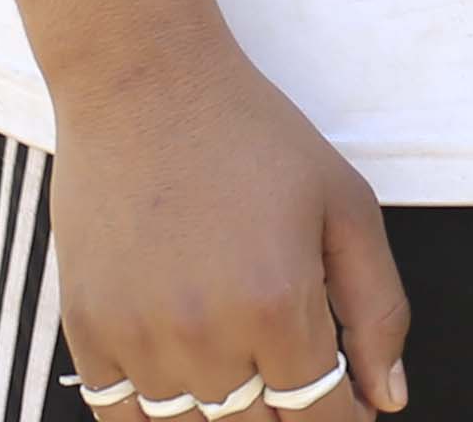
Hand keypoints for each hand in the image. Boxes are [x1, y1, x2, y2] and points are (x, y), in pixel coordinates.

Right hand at [45, 37, 409, 417]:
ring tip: (242, 365)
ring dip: (224, 412)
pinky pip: (120, 416)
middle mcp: (204, 335)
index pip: (318, 415)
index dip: (343, 419)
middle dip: (287, 413)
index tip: (349, 407)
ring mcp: (136, 339)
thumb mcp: (346, 205)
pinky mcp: (85, 331)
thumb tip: (387, 401)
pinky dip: (156, 412)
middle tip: (294, 372)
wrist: (144, 84)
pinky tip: (184, 375)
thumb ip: (377, 309)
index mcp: (278, 304)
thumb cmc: (256, 138)